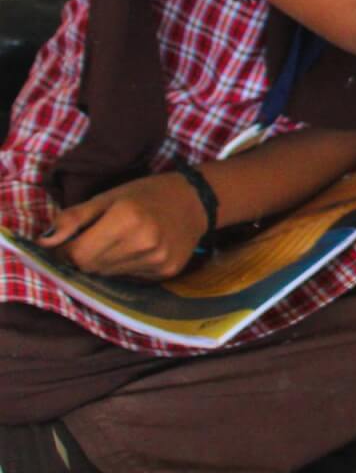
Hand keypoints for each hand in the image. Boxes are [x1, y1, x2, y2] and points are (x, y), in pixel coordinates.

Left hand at [40, 172, 210, 279]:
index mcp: (127, 218)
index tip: (70, 241)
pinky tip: (137, 250)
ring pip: (109, 275)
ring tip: (118, 242)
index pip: (78, 254)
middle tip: (96, 238)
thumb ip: (73, 218)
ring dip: (104, 262)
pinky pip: (129, 278)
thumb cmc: (146, 194)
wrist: (196, 201)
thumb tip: (44, 242)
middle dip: (85, 256)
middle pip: (92, 267)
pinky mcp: (166, 272)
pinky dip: (124, 266)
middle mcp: (144, 243)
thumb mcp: (107, 197)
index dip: (67, 250)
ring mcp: (158, 260)